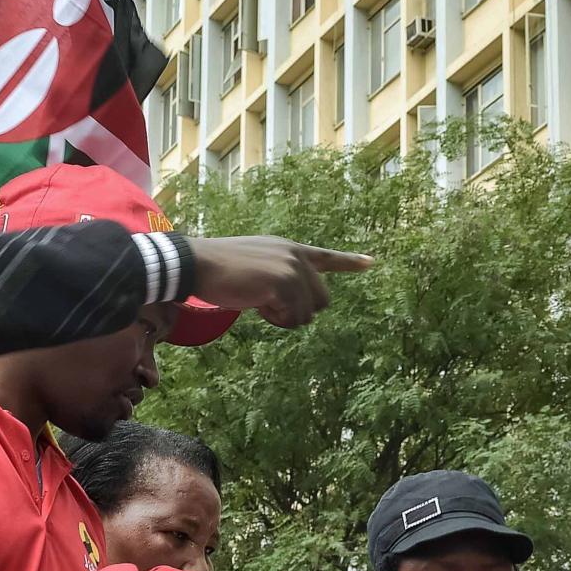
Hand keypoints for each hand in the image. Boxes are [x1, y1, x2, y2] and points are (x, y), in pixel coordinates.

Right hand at [186, 235, 371, 328]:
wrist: (199, 264)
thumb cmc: (221, 269)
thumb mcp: (257, 266)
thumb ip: (281, 278)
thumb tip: (300, 307)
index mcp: (290, 249)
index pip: (326, 257)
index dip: (350, 262)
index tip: (371, 263)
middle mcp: (296, 256)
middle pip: (322, 300)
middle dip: (300, 310)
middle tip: (270, 305)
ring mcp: (292, 268)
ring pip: (309, 313)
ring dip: (286, 318)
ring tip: (260, 302)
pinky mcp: (284, 282)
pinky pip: (295, 318)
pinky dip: (277, 320)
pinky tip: (258, 305)